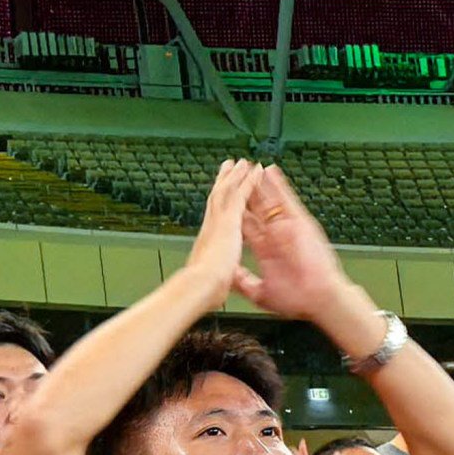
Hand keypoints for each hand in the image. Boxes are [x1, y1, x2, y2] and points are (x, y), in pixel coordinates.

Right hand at [181, 157, 256, 288]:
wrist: (199, 287)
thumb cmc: (202, 291)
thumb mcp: (211, 282)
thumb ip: (215, 277)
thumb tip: (215, 281)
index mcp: (210, 243)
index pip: (215, 217)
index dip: (218, 204)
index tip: (220, 193)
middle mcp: (212, 227)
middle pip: (218, 198)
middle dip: (224, 182)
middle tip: (227, 167)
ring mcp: (219, 221)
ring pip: (227, 191)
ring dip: (235, 175)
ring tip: (241, 162)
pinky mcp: (229, 220)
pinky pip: (240, 194)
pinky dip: (247, 181)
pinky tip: (254, 169)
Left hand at [231, 165, 355, 326]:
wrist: (318, 300)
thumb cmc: (296, 300)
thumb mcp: (261, 291)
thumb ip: (243, 280)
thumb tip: (228, 275)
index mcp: (266, 250)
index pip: (246, 225)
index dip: (234, 212)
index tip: (223, 200)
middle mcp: (276, 236)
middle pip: (256, 208)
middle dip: (245, 192)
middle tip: (234, 174)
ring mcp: (287, 228)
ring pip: (270, 200)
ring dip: (259, 183)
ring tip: (249, 166)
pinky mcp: (300, 224)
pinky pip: (288, 200)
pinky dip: (279, 186)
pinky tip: (270, 172)